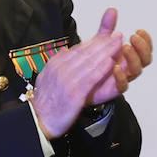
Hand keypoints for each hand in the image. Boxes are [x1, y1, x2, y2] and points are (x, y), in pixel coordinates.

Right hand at [30, 12, 125, 137]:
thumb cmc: (48, 101)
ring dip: (106, 52)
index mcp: (56, 64)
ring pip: (89, 63)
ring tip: (119, 45)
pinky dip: (101, 70)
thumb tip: (68, 51)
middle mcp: (60, 69)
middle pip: (86, 53)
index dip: (96, 42)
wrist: (38, 120)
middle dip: (104, 43)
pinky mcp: (73, 94)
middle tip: (118, 36)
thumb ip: (60, 64)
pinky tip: (111, 63)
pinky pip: (90, 79)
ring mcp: (67, 81)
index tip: (108, 36)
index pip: (79, 49)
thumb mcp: (49, 77)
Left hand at [86, 9, 152, 104]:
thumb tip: (112, 9)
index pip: (145, 48)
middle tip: (133, 37)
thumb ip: (107, 27)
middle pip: (146, 59)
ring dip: (133, 58)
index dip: (146, 40)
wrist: (78, 83)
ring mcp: (123, 78)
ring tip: (125, 47)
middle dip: (143, 47)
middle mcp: (128, 67)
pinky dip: (121, 77)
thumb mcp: (99, 42)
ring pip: (137, 71)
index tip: (138, 30)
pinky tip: (115, 66)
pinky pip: (123, 86)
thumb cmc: (93, 63)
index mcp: (128, 56)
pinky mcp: (114, 90)